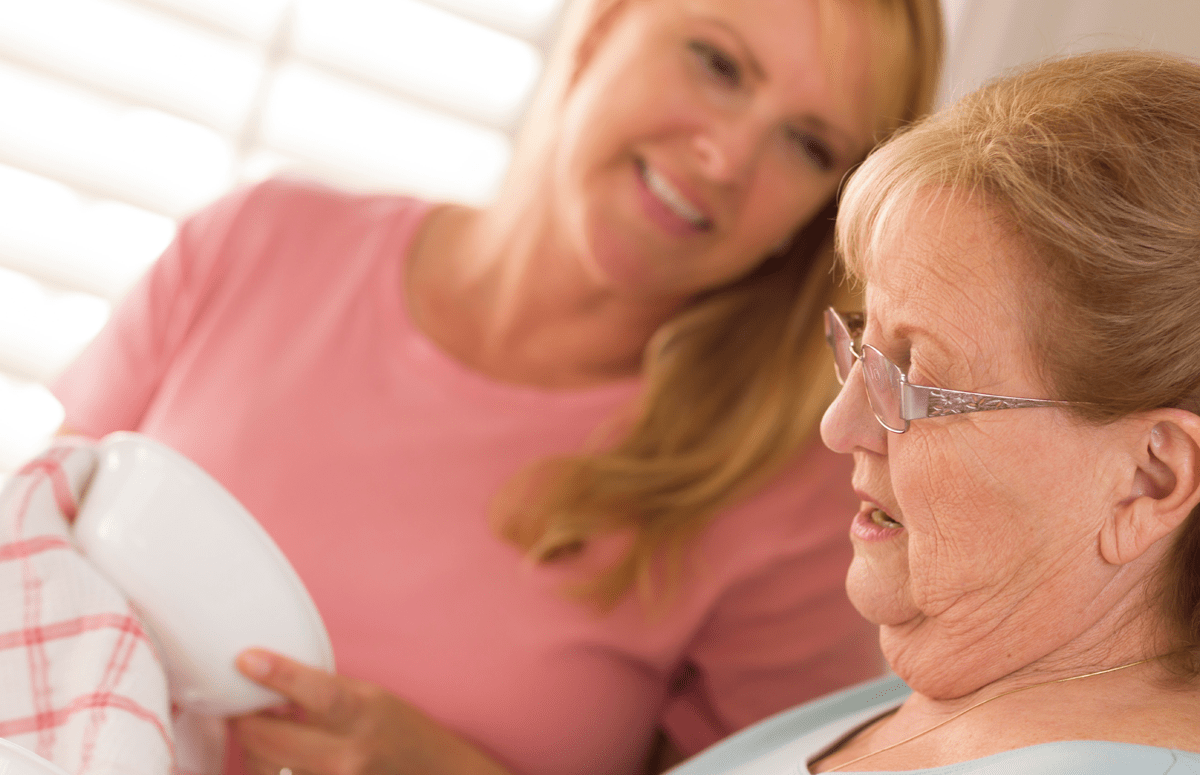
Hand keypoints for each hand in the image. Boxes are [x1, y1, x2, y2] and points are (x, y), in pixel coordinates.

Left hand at [231, 649, 513, 774]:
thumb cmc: (401, 732)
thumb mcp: (371, 697)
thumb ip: (323, 691)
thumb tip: (266, 678)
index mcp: (365, 713)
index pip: (318, 693)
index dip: (278, 675)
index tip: (245, 660)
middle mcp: (350, 754)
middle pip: (272, 738)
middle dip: (243, 720)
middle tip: (235, 703)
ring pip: (266, 768)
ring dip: (253, 748)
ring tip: (259, 731)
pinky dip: (269, 768)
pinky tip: (275, 756)